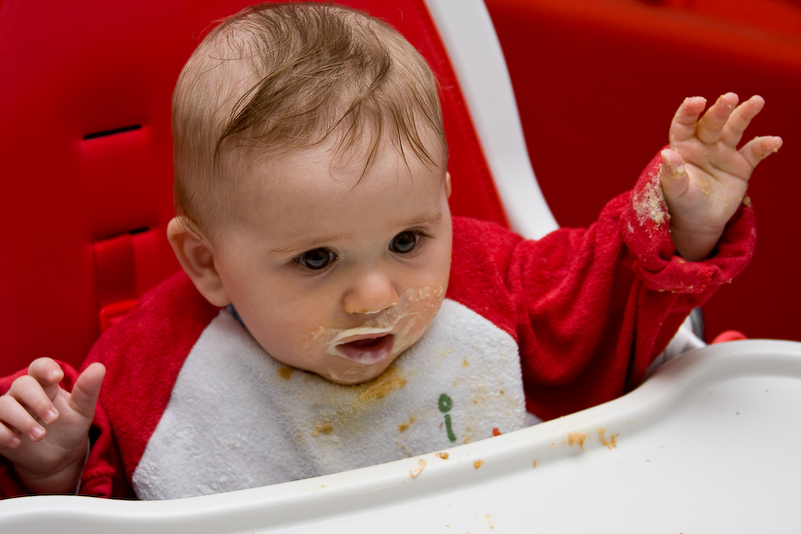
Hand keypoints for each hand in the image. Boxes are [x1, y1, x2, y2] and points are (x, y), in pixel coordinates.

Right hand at [0, 358, 104, 492]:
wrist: (59, 458)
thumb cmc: (70, 428)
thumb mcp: (82, 411)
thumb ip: (88, 390)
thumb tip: (99, 367)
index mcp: (46, 385)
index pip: (39, 367)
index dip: (45, 368)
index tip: (57, 377)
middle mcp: (24, 395)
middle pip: (22, 384)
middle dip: (37, 400)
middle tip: (53, 419)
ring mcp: (9, 413)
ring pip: (3, 405)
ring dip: (21, 420)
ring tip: (40, 435)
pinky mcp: (0, 430)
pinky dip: (2, 433)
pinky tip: (18, 443)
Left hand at [659, 93, 781, 260]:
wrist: (700, 221)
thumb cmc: (682, 203)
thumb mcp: (675, 192)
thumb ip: (672, 174)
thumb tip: (667, 154)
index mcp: (683, 147)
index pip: (684, 124)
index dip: (689, 111)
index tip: (697, 101)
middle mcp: (704, 144)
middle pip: (712, 123)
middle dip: (720, 110)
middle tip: (730, 98)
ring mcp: (724, 152)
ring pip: (735, 129)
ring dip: (745, 114)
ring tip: (757, 101)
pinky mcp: (742, 165)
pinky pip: (754, 152)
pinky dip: (764, 146)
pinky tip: (774, 142)